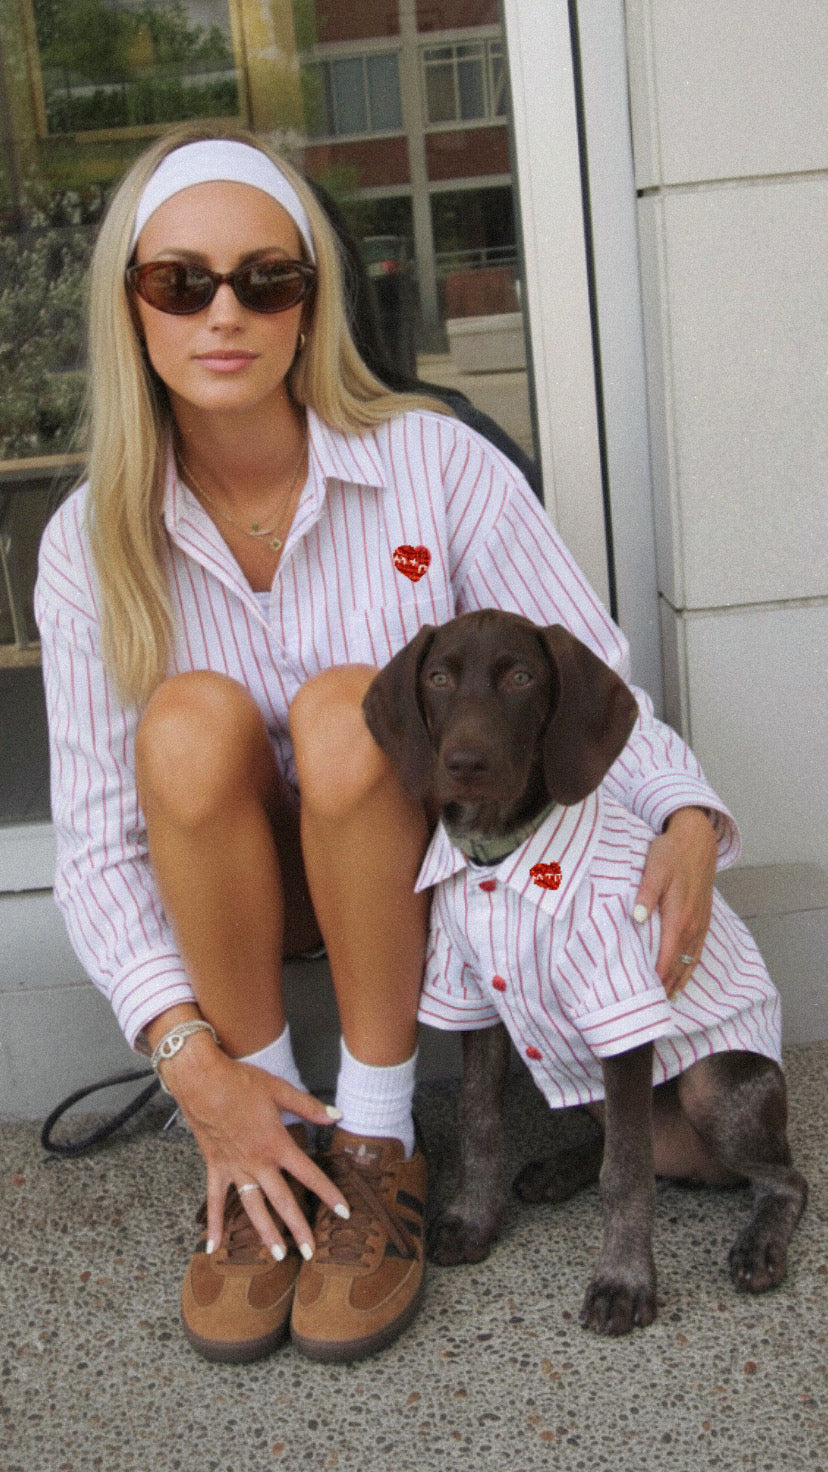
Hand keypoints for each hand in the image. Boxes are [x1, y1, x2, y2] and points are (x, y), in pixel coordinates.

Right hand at [161, 1035, 348, 1257]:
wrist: (202, 1080)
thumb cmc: (240, 1082)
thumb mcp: (279, 1090)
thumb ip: (309, 1106)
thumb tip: (336, 1115)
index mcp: (277, 1144)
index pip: (309, 1174)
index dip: (328, 1193)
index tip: (344, 1212)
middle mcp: (257, 1162)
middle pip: (283, 1201)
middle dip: (298, 1228)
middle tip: (311, 1252)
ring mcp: (235, 1168)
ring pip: (252, 1207)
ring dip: (265, 1232)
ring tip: (276, 1255)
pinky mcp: (215, 1167)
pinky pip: (214, 1201)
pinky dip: (214, 1224)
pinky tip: (214, 1247)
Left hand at [633, 807, 717, 997]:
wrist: (698, 839)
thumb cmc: (670, 852)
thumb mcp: (654, 867)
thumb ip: (645, 893)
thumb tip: (636, 918)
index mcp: (679, 915)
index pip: (666, 956)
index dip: (656, 978)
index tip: (645, 998)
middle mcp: (693, 925)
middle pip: (679, 965)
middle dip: (666, 987)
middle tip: (651, 1010)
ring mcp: (701, 923)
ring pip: (690, 961)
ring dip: (678, 982)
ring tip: (665, 1003)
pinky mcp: (704, 919)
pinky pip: (697, 951)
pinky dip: (690, 968)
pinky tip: (682, 979)